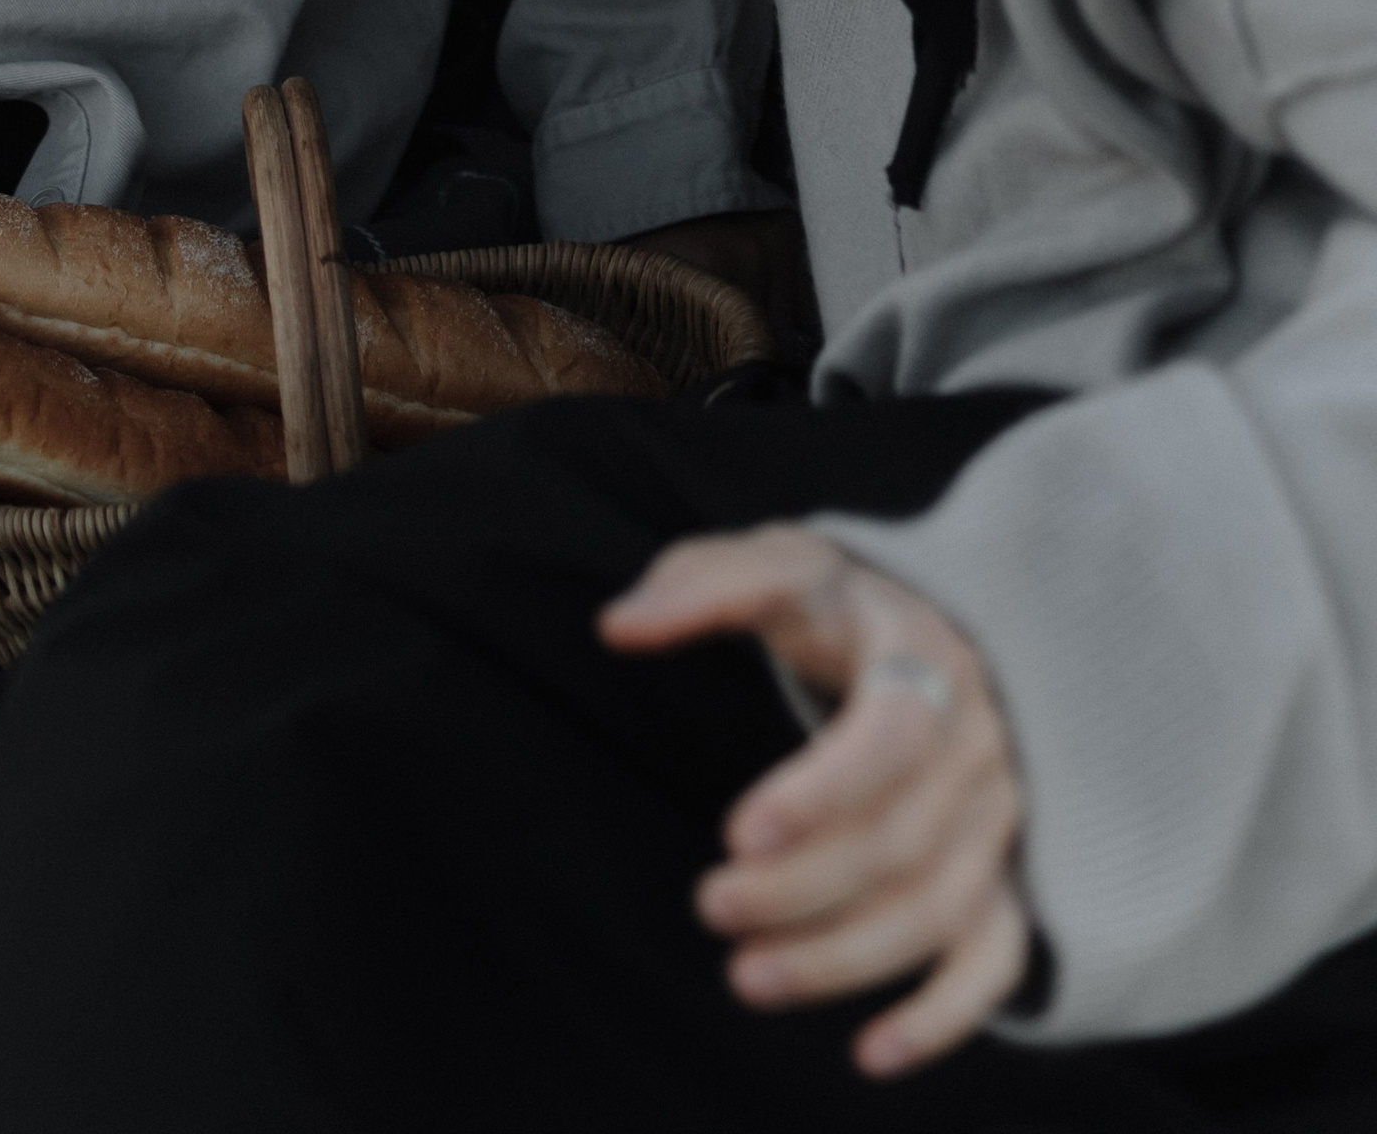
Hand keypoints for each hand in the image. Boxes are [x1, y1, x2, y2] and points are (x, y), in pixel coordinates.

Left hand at [600, 526, 1028, 1076]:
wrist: (926, 627)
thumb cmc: (831, 603)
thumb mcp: (774, 565)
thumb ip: (697, 585)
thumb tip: (615, 627)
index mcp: (924, 656)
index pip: (892, 736)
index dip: (821, 793)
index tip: (737, 835)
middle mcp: (978, 741)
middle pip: (903, 839)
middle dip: (803, 888)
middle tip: (710, 906)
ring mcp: (998, 815)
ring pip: (938, 909)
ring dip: (844, 959)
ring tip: (745, 976)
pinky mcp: (1003, 872)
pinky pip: (994, 958)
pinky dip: (944, 1016)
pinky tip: (870, 1054)